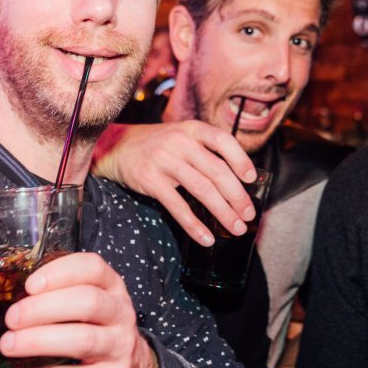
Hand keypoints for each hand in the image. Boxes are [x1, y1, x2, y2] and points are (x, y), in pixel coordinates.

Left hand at [0, 252, 159, 367]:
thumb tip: (9, 295)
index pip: (93, 268)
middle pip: (88, 302)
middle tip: (11, 318)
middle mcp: (121, 313)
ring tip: (9, 345)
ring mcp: (120, 347)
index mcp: (112, 287)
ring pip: (83, 340)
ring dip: (39, 341)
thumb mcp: (88, 302)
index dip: (60, 272)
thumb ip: (59, 292)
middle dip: (43, 309)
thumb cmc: (96, 328)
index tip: (29, 285)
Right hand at [92, 120, 256, 244]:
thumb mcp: (182, 137)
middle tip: (249, 214)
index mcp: (192, 129)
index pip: (223, 141)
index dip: (240, 160)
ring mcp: (164, 161)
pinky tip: (206, 238)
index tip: (252, 179)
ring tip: (236, 228)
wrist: (116, 147)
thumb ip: (205, 151)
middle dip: (237, 196)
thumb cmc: (158, 145)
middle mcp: (180, 142)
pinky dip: (194, 225)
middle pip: (217, 171)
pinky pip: (177, 206)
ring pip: (202, 189)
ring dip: (223, 212)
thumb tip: (238, 181)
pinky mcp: (150, 180)